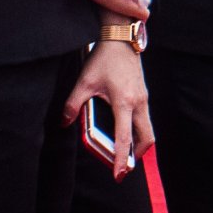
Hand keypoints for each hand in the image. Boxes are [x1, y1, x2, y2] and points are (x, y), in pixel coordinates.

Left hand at [64, 38, 153, 175]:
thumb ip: (72, 104)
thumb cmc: (103, 59)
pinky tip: (124, 130)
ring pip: (148, 129)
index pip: (125, 137)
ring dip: (138, 143)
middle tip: (124, 167)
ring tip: (124, 153)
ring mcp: (144, 98)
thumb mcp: (83, 82)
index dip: (121, 158)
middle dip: (136, 155)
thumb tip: (64, 122)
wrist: (121, 38)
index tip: (119, 174)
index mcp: (124, 102)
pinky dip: (137, 130)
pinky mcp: (143, 94)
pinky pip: (145, 118)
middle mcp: (138, 102)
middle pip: (146, 138)